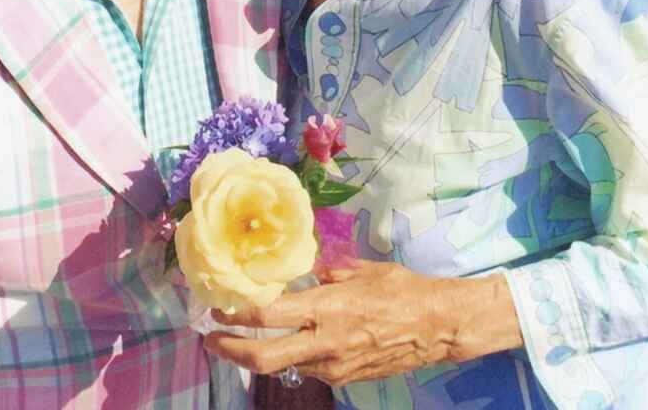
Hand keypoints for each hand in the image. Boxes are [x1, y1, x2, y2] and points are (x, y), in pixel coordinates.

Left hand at [204, 260, 522, 388]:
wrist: (438, 327)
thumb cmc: (401, 289)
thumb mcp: (360, 270)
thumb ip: (326, 274)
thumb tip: (301, 270)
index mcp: (326, 308)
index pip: (268, 315)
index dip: (236, 314)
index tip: (215, 308)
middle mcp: (324, 341)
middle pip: (263, 357)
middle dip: (230, 350)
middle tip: (210, 338)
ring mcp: (333, 365)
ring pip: (284, 364)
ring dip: (261, 353)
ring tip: (244, 337)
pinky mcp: (344, 378)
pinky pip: (309, 367)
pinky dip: (294, 354)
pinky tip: (292, 340)